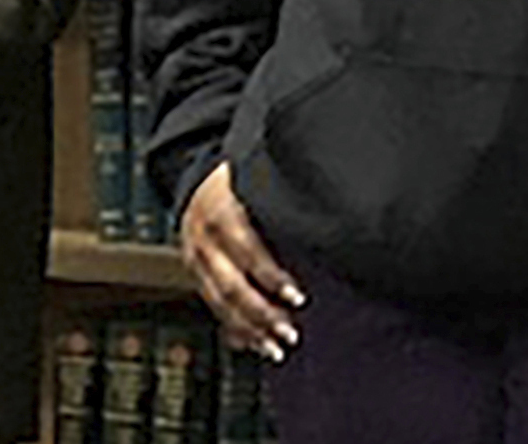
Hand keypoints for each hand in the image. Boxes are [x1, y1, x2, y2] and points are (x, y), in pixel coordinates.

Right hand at [181, 163, 304, 360]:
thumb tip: (330, 211)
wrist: (198, 181)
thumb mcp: (259, 179)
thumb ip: (283, 198)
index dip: (272, 277)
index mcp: (223, 212)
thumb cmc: (244, 177)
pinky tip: (253, 344)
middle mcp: (205, 240)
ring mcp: (197, 260)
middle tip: (290, 334)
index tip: (298, 297)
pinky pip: (213, 306)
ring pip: (219, 303)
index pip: (248, 251)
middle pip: (231, 287)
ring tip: (276, 349)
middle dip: (261, 314)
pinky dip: (233, 328)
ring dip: (249, 330)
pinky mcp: (197, 274)